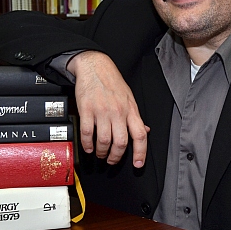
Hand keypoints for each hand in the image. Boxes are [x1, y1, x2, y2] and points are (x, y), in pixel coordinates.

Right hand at [67, 51, 148, 166]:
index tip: (138, 164)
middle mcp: (118, 111)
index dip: (141, 152)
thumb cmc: (112, 82)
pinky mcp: (86, 109)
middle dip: (116, 156)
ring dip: (101, 152)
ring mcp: (102, 111)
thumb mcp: (129, 97)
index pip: (140, 135)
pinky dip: (87, 144)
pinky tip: (88, 147)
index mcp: (130, 110)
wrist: (95, 66)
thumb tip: (144, 131)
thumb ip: (135, 116)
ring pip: (104, 140)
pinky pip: (87, 133)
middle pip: (121, 142)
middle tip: (112, 159)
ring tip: (100, 153)